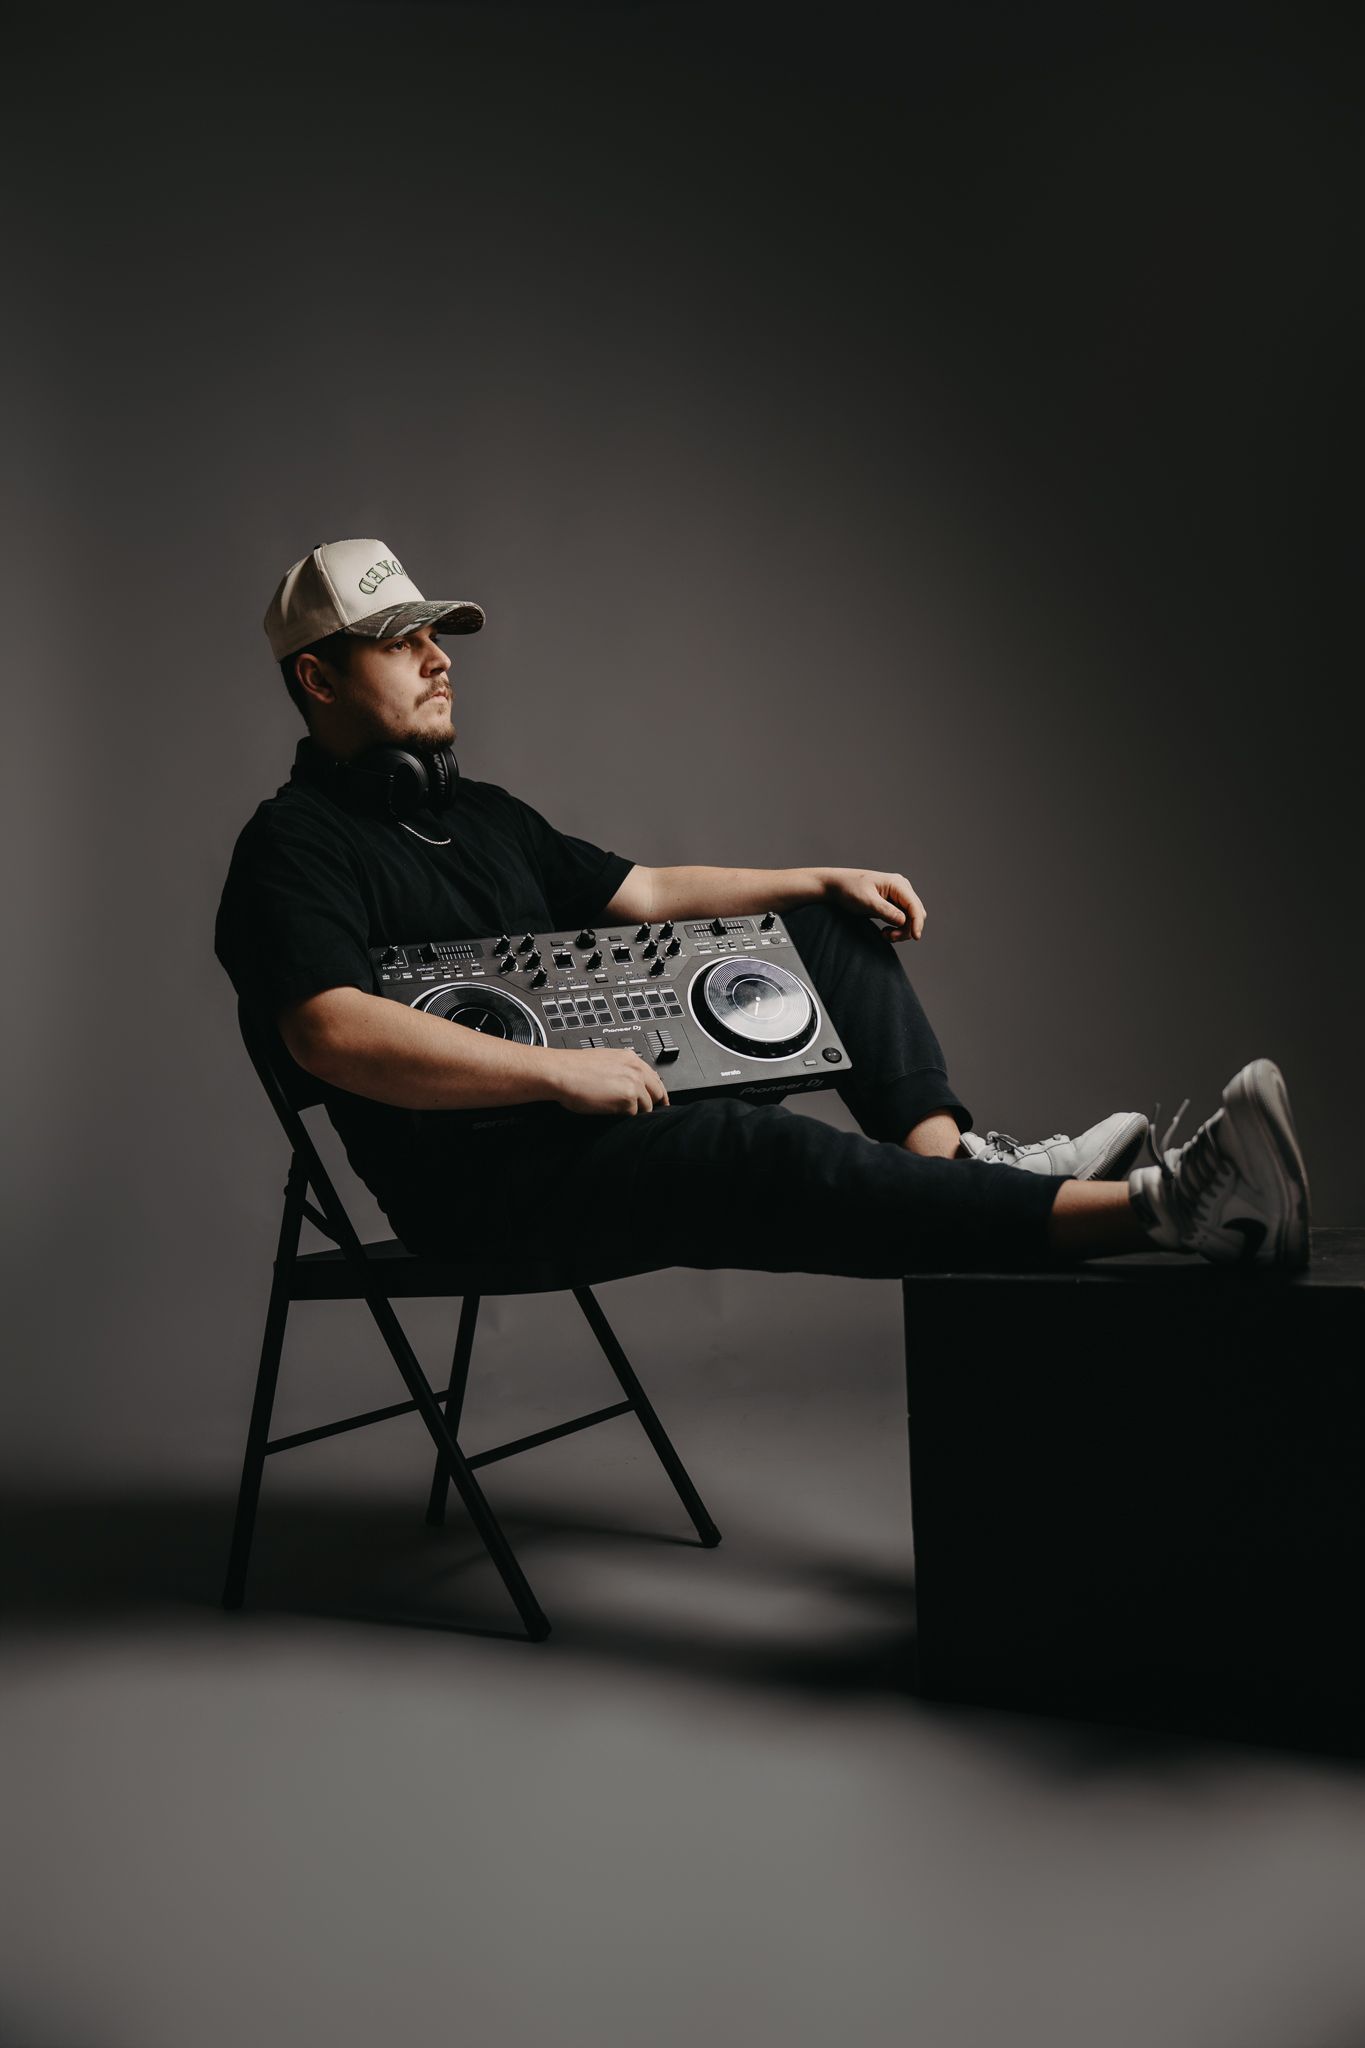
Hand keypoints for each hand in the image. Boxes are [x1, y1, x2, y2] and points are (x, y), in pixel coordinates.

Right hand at [550, 1045, 670, 1115]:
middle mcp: (635, 1069)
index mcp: (630, 1058)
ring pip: (647, 1106)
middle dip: (653, 1104)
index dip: (655, 1091)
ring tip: (620, 1113)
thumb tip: (624, 1083)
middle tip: (646, 1114)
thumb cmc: (572, 1069)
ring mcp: (634, 1083)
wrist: (561, 1072)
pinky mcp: (628, 1098)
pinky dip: (624, 1117)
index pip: (654, 1077)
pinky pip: (634, 1114)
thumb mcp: (604, 1062)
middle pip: (658, 1092)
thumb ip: (620, 1070)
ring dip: (636, 1112)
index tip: (656, 1100)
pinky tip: (611, 1113)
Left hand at [822, 867, 925, 940]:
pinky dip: (897, 929)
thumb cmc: (849, 890)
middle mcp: (901, 888)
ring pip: (911, 918)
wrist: (836, 887)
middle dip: (908, 928)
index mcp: (897, 884)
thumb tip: (904, 921)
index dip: (917, 922)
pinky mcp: (892, 904)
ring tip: (885, 935)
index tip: (915, 937)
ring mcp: (898, 896)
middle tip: (890, 937)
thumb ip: (886, 911)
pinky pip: (903, 920)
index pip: (914, 905)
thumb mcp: (866, 901)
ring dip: (902, 930)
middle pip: (916, 913)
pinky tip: (885, 932)